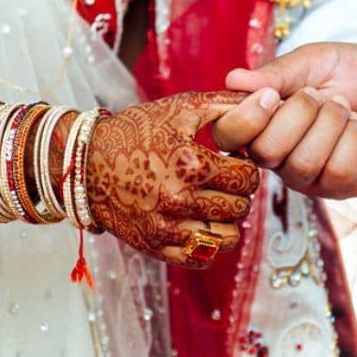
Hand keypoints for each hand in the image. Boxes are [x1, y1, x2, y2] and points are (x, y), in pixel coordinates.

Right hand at [86, 92, 260, 267]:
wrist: (85, 164)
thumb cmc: (136, 131)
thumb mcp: (180, 108)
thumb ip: (227, 103)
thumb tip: (270, 98)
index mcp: (189, 164)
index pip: (248, 176)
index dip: (245, 165)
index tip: (230, 159)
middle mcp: (178, 200)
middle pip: (241, 207)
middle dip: (238, 192)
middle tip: (223, 180)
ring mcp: (166, 228)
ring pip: (228, 238)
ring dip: (227, 220)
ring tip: (214, 202)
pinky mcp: (155, 247)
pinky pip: (202, 258)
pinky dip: (208, 243)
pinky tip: (199, 221)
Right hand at [212, 42, 356, 198]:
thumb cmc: (350, 77)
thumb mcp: (315, 61)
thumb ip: (278, 72)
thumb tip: (234, 79)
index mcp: (260, 121)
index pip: (227, 136)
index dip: (244, 119)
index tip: (271, 94)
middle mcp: (276, 155)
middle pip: (265, 152)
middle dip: (298, 115)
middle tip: (318, 94)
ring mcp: (306, 176)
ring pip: (302, 162)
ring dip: (329, 124)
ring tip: (343, 107)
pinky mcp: (338, 187)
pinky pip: (336, 170)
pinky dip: (350, 139)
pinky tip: (355, 126)